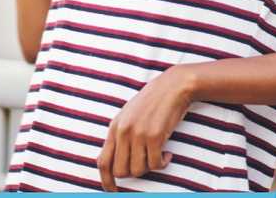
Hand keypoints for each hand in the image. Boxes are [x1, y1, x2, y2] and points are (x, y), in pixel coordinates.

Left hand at [97, 66, 194, 190]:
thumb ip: (122, 135)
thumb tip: (118, 162)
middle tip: (146, 165)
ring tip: (157, 156)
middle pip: (121, 170)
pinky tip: (167, 153)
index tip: (111, 190)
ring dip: (149, 168)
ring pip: (138, 170)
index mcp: (114, 128)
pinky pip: (155, 164)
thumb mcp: (129, 117)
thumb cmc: (152, 103)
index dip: (105, 180)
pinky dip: (163, 163)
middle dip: (133, 174)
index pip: (103, 161)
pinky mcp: (154, 136)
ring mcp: (137, 134)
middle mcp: (123, 132)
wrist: (172, 87)